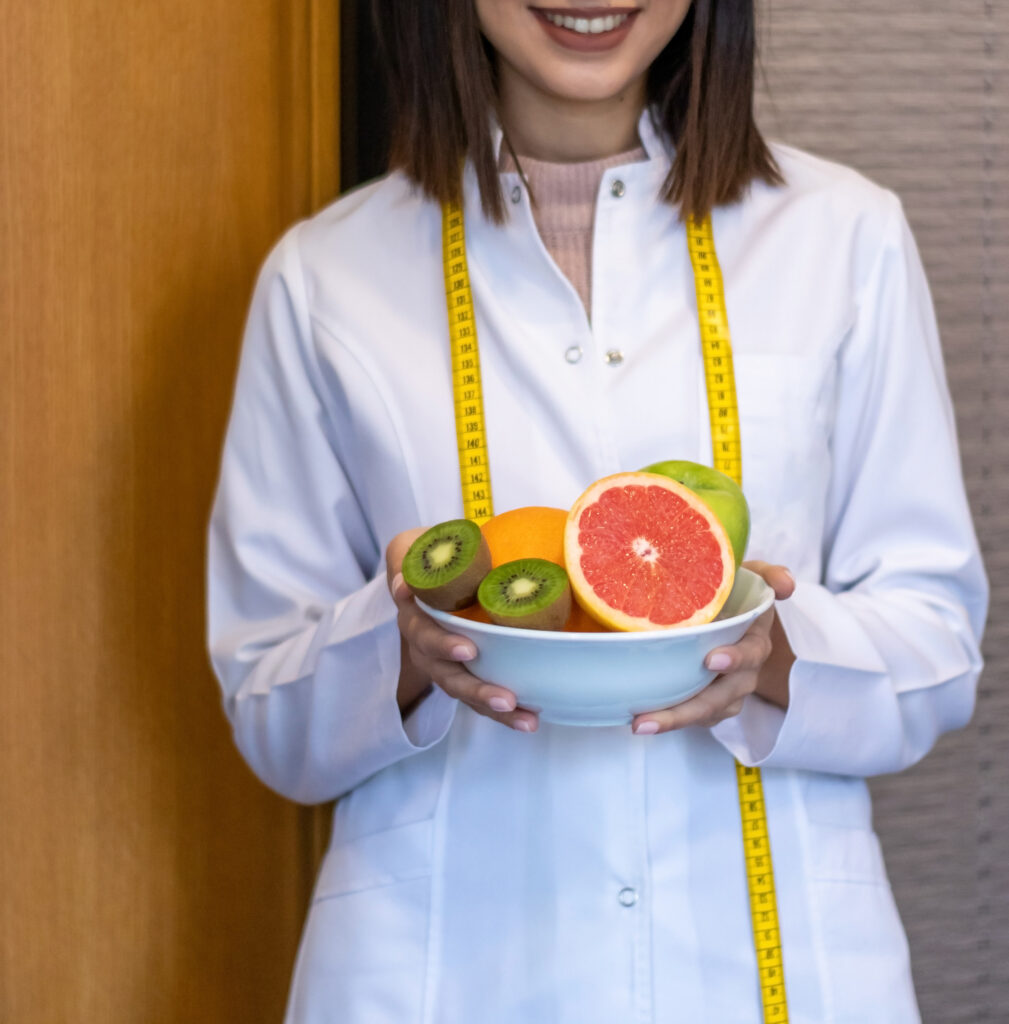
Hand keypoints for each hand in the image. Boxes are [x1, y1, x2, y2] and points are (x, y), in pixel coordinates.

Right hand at [386, 528, 539, 732]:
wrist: (429, 573)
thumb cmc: (431, 556)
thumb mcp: (414, 546)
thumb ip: (410, 555)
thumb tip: (403, 583)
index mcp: (415, 614)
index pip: (422, 632)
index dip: (441, 643)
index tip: (468, 650)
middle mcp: (425, 644)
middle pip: (446, 673)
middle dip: (475, 687)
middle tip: (504, 696)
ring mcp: (444, 662)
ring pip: (465, 691)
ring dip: (493, 706)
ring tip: (526, 718)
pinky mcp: (464, 672)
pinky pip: (480, 697)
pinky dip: (504, 712)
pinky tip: (531, 719)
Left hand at [630, 561, 795, 735]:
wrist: (732, 616)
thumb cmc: (737, 596)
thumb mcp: (753, 578)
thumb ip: (770, 575)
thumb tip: (786, 585)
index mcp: (754, 640)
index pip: (750, 653)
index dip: (735, 659)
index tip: (711, 661)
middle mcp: (744, 672)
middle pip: (721, 696)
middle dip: (689, 709)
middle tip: (652, 717)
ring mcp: (727, 692)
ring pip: (704, 713)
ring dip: (672, 720)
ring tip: (639, 724)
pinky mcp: (710, 703)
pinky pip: (694, 718)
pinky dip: (670, 721)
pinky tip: (641, 720)